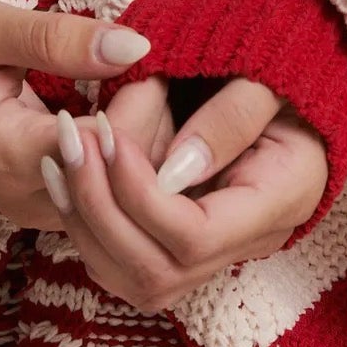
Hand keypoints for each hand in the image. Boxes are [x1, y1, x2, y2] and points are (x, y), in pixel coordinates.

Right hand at [0, 0, 150, 228]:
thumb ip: (56, 38)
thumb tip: (135, 47)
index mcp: (2, 154)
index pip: (104, 152)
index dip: (139, 106)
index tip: (147, 58)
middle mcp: (21, 195)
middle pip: (122, 183)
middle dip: (151, 123)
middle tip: (152, 66)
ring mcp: (34, 204)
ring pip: (123, 193)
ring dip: (146, 139)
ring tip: (141, 80)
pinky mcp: (45, 201)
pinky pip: (108, 190)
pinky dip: (130, 150)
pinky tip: (127, 104)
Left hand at [39, 77, 327, 312]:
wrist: (288, 83)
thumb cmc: (279, 67)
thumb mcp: (267, 75)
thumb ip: (231, 117)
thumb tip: (174, 172)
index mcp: (282, 199)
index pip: (197, 238)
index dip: (141, 195)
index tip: (108, 135)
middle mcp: (251, 242)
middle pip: (158, 272)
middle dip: (100, 210)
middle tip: (70, 142)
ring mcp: (218, 253)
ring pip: (134, 280)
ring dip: (85, 223)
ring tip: (58, 157)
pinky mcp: (185, 245)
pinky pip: (124, 264)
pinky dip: (86, 227)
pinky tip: (64, 175)